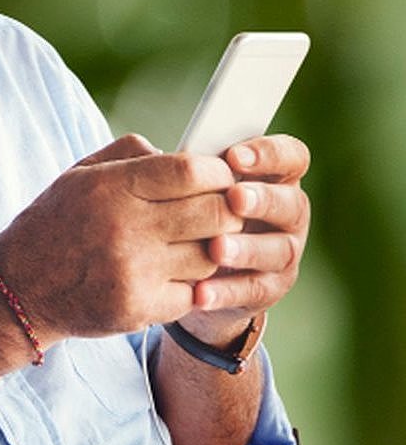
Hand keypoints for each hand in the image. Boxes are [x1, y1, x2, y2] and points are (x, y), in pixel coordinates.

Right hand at [0, 134, 244, 344]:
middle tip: (218, 211)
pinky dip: (191, 285)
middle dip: (227, 210)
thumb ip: (131, 154)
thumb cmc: (55, 224)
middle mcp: (123, 228)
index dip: (218, 172)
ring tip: (191, 244)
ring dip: (211, 250)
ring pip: (211, 256)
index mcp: (110, 188)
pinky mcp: (139, 309)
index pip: (191, 171)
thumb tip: (186, 153)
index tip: (219, 177)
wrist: (18, 288)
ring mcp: (133, 272)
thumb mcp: (79, 175)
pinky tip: (172, 275)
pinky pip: (194, 293)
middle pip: (215, 213)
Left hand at [179, 134, 309, 343]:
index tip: (234, 156)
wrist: (187, 268)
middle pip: (292, 203)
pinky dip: (228, 291)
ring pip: (278, 250)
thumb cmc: (187, 208)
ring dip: (248, 249)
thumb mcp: (181, 184)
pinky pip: (255, 290)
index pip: (290, 157)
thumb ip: (175, 164)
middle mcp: (286, 213)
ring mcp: (282, 251)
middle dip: (264, 199)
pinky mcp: (269, 287)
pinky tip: (201, 291)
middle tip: (233, 198)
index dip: (269, 153)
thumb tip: (151, 153)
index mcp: (271, 176)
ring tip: (215, 248)